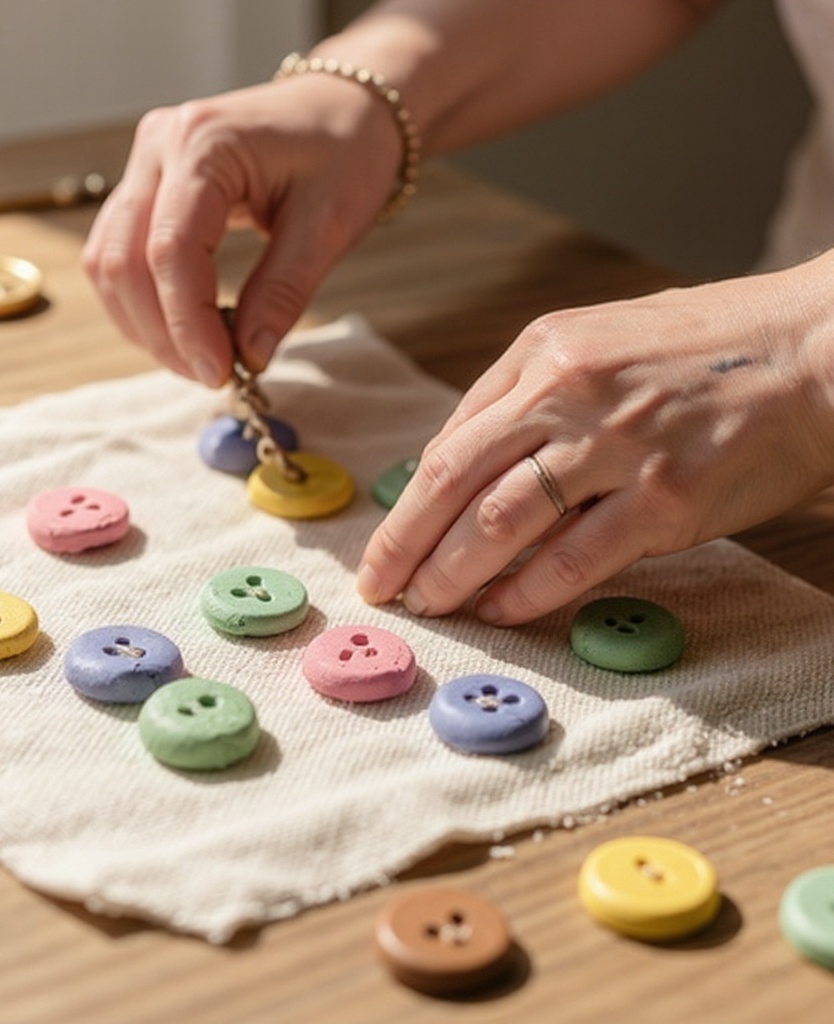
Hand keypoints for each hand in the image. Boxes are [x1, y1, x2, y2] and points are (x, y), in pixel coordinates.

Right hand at [82, 73, 401, 385]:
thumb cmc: (344, 151)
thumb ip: (283, 292)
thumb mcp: (328, 224)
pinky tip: (185, 329)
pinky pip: (119, 254)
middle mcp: (159, 146)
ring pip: (109, 262)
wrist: (343, 106)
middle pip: (124, 261)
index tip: (221, 373)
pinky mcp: (147, 186)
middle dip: (163, 333)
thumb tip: (251, 356)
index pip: (171, 251)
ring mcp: (146, 164)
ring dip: (145, 324)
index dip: (188, 324)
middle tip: (212, 375)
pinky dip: (144, 303)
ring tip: (200, 358)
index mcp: (204, 143)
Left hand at [357, 255, 833, 623]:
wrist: (817, 348)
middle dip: (404, 543)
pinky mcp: (666, 497)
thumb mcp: (599, 343)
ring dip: (453, 573)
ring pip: (502, 520)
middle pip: (455, 479)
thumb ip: (528, 398)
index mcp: (544, 351)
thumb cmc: (706, 351)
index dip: (408, 503)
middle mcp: (569, 392)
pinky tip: (503, 613)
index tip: (385, 545)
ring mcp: (617, 444)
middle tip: (380, 587)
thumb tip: (462, 467)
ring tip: (429, 605)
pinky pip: (574, 558)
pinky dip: (529, 592)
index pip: (452, 440)